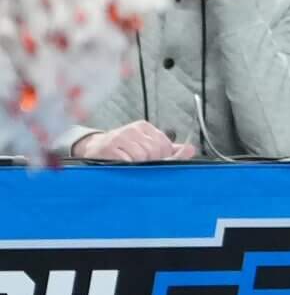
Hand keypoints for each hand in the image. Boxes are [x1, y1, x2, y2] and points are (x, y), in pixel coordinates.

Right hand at [72, 120, 194, 162]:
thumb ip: (170, 151)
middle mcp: (133, 129)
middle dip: (150, 163)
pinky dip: (127, 167)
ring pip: (142, 157)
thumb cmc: (123, 150)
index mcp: (145, 127)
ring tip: (129, 164)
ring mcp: (120, 136)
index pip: (165, 146)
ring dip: (137, 166)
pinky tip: (122, 164)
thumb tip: (191, 149)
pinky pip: (127, 161)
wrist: (93, 150)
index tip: (153, 161)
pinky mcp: (109, 147)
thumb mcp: (147, 147)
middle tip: (138, 164)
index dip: (162, 158)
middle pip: (155, 151)